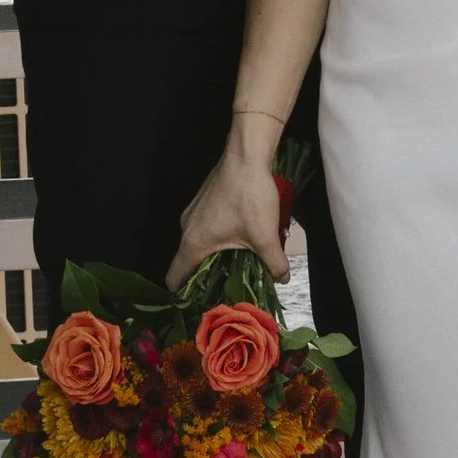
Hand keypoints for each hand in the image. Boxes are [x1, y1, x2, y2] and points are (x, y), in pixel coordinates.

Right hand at [169, 142, 291, 286]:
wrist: (246, 154)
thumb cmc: (250, 196)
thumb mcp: (265, 236)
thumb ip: (274, 264)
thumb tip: (282, 278)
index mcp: (193, 243)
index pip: (174, 278)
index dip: (185, 295)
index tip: (202, 303)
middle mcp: (186, 229)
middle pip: (188, 263)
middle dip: (207, 278)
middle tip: (230, 287)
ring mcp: (193, 213)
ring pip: (198, 245)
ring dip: (214, 257)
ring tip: (239, 265)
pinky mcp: (202, 202)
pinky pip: (204, 230)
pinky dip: (217, 240)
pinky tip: (239, 240)